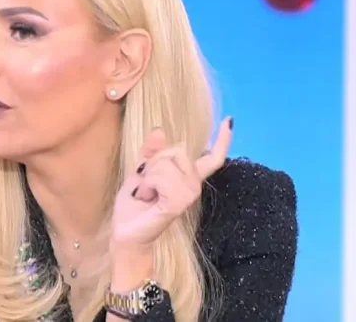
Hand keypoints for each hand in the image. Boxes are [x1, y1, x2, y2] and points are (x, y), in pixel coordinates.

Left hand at [110, 117, 233, 251]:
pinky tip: (147, 197)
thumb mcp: (140, 172)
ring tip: (146, 193)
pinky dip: (148, 184)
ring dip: (148, 176)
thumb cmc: (133, 206)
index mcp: (187, 178)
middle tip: (146, 184)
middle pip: (178, 150)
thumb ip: (150, 152)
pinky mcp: (179, 203)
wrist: (125, 233)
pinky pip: (162, 178)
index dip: (222, 140)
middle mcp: (193, 185)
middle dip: (154, 161)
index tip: (229, 121)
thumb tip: (159, 130)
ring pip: (167, 163)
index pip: (212, 157)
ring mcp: (189, 195)